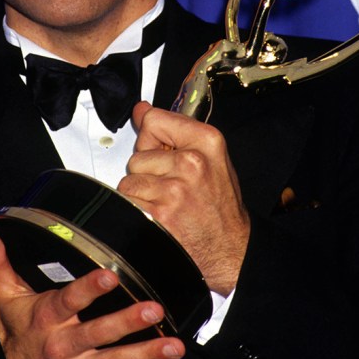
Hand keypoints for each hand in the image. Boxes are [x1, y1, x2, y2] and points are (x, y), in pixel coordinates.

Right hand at [0, 224, 194, 358]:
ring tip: (175, 345)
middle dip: (126, 323)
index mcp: (46, 320)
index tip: (110, 276)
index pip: (68, 301)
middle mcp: (63, 348)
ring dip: (148, 356)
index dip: (89, 289)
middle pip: (97, 335)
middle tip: (153, 310)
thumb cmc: (17, 332)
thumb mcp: (4, 297)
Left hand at [117, 102, 249, 295]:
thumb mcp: (209, 158)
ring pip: (129, 181)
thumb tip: (140, 109)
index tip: (162, 152)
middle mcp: (191, 162)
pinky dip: (137, 212)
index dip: (152, 139)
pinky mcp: (159, 213)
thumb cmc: (220, 205)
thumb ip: (174, 132)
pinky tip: (159, 217)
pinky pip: (127, 203)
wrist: (230, 249)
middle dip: (147, 172)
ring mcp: (174, 189)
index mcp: (207, 141)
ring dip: (141, 195)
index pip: (153, 120)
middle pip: (137, 155)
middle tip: (172, 188)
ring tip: (166, 203)